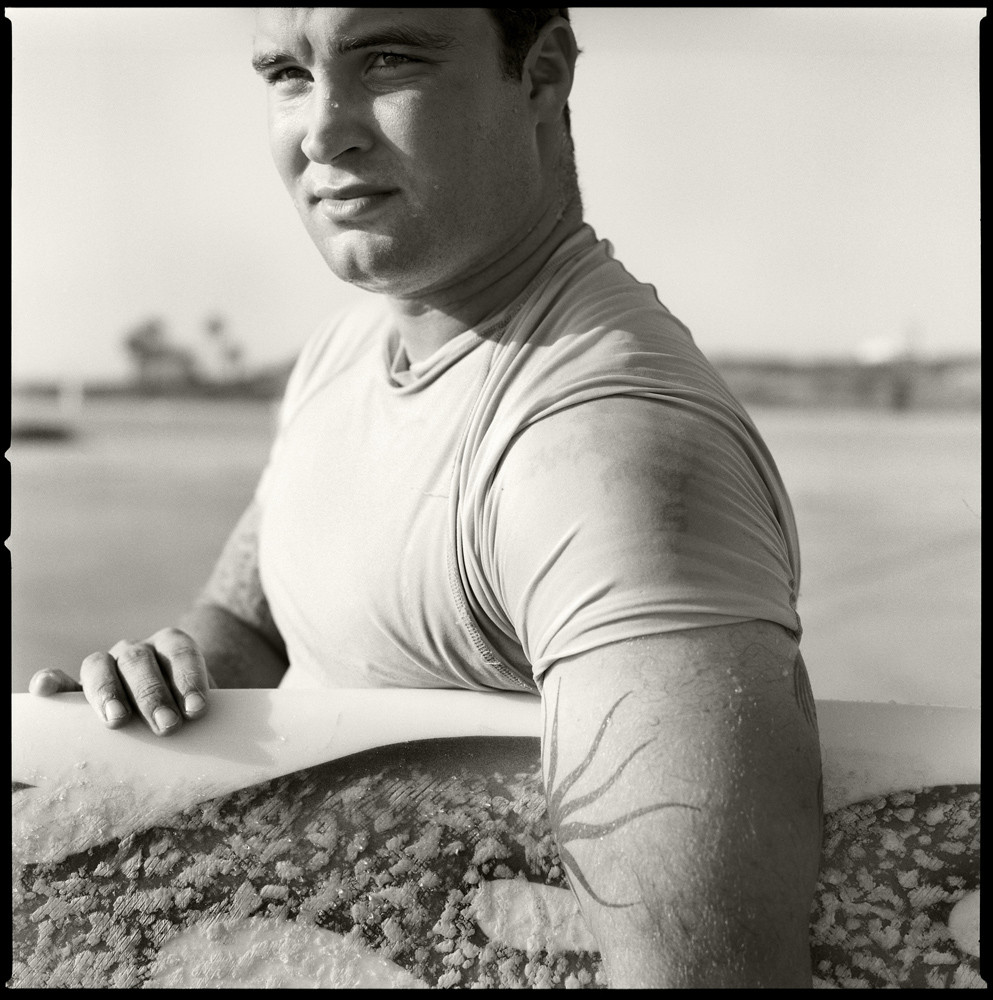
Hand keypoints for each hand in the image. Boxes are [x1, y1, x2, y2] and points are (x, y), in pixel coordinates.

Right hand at [28, 628, 214, 736]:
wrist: (169, 704)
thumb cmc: (188, 707)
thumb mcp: (199, 704)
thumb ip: (200, 711)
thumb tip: (211, 738)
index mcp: (171, 645)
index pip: (180, 652)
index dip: (189, 677)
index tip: (197, 709)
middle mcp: (137, 651)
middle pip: (140, 661)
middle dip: (153, 695)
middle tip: (167, 726)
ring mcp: (107, 665)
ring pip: (101, 666)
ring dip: (109, 692)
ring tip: (118, 719)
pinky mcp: (79, 686)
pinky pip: (62, 679)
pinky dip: (52, 681)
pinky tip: (46, 690)